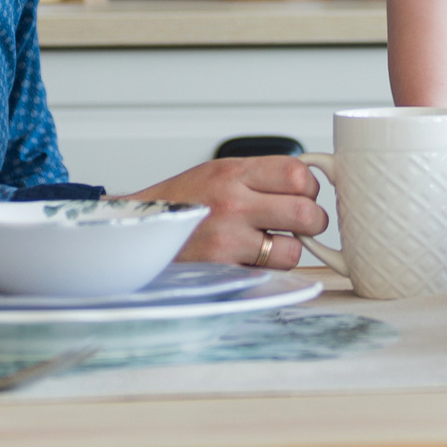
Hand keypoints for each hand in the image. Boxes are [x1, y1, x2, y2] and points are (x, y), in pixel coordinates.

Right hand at [117, 157, 327, 269]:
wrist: (135, 231)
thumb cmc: (181, 203)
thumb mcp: (218, 172)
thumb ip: (260, 176)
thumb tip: (308, 182)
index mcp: (233, 172)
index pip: (298, 174)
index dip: (309, 188)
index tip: (302, 195)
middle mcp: (232, 203)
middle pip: (307, 213)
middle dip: (311, 222)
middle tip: (299, 225)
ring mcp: (227, 239)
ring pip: (293, 250)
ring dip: (287, 251)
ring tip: (268, 245)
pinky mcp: (222, 271)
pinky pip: (267, 274)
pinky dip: (264, 271)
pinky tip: (248, 261)